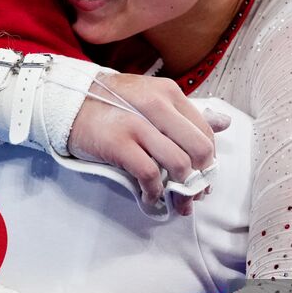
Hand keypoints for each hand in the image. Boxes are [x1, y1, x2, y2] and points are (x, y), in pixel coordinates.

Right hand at [68, 74, 227, 215]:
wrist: (67, 101)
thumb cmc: (111, 103)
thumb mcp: (152, 98)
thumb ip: (186, 113)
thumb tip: (224, 122)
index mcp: (169, 93)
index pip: (205, 132)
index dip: (208, 160)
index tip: (201, 177)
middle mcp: (158, 105)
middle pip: (199, 149)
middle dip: (200, 178)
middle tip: (191, 193)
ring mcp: (137, 123)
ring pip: (179, 163)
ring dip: (179, 190)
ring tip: (172, 199)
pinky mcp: (119, 143)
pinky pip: (150, 174)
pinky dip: (154, 191)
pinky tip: (149, 196)